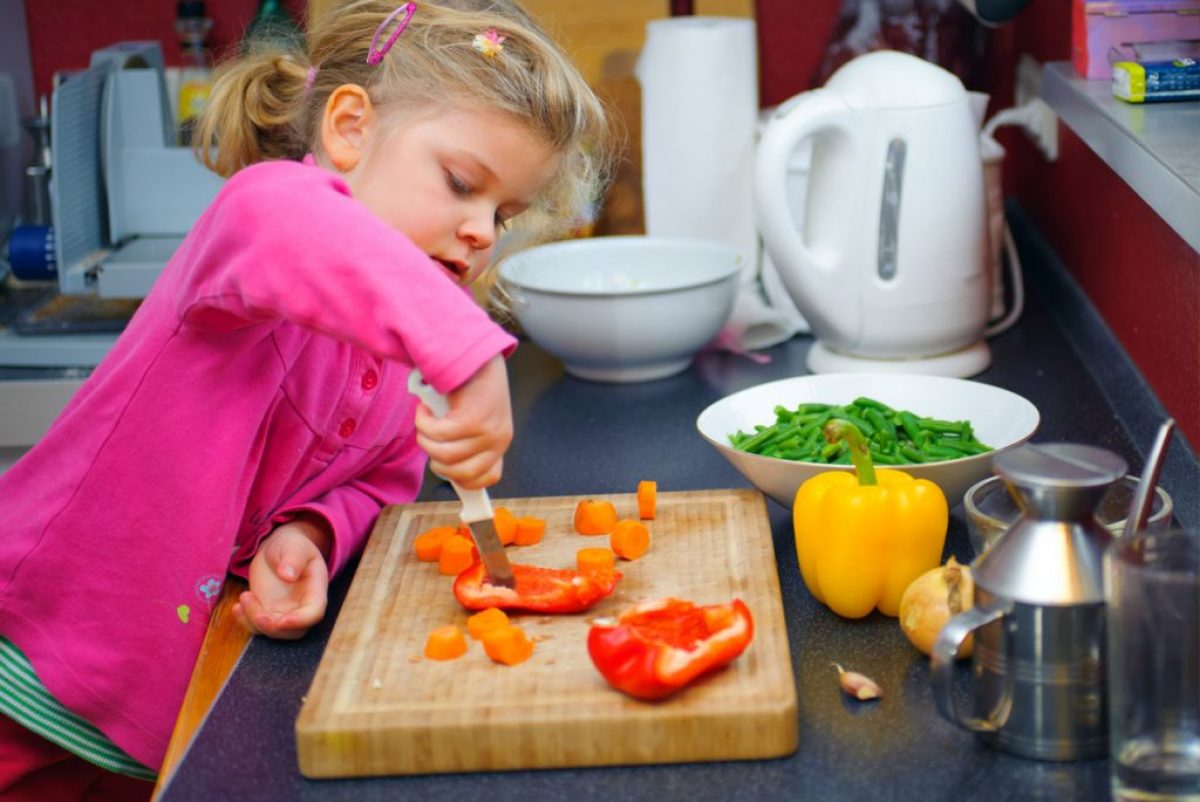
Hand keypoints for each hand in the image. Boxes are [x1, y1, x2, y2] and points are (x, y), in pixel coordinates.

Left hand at [234, 516, 329, 638]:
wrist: (278, 549)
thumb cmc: (292, 545)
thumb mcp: (294, 546)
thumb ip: (293, 559)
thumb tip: (288, 576)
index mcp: (315, 590)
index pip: (314, 613)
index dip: (300, 621)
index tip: (282, 621)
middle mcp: (301, 606)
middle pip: (294, 631)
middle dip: (274, 628)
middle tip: (257, 614)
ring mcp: (283, 612)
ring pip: (273, 631)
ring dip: (255, 622)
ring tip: (244, 597)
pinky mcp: (266, 611)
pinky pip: (256, 625)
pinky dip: (245, 620)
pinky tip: (237, 606)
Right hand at [413, 354, 512, 489]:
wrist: (475, 354)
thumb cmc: (471, 385)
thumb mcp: (477, 419)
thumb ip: (468, 443)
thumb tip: (447, 467)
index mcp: (500, 442)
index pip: (487, 478)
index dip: (461, 479)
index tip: (443, 467)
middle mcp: (498, 440)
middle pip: (459, 473)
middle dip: (435, 459)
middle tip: (429, 438)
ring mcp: (487, 432)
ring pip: (443, 455)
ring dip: (425, 438)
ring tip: (425, 421)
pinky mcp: (472, 419)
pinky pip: (437, 434)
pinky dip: (423, 422)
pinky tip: (424, 409)